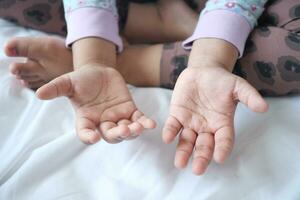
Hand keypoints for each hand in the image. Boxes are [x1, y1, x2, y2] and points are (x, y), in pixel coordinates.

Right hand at [36, 65, 155, 143]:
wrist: (99, 71)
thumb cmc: (82, 79)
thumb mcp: (68, 82)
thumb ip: (56, 88)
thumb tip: (38, 94)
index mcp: (86, 119)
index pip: (85, 133)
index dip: (88, 137)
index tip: (92, 138)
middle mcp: (102, 122)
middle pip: (110, 136)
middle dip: (117, 135)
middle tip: (122, 131)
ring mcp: (117, 117)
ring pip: (126, 131)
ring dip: (132, 131)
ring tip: (137, 127)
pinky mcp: (129, 110)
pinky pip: (138, 119)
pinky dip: (144, 123)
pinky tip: (150, 124)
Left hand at [162, 65, 267, 174]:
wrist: (203, 72)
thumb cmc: (222, 81)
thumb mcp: (237, 86)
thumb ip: (249, 96)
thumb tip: (264, 107)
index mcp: (222, 123)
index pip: (224, 140)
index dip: (222, 149)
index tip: (219, 158)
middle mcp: (206, 127)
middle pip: (204, 146)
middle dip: (201, 157)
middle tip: (197, 170)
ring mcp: (190, 122)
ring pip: (187, 140)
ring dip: (183, 152)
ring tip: (180, 164)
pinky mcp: (177, 115)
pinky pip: (173, 126)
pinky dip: (170, 132)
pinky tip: (168, 138)